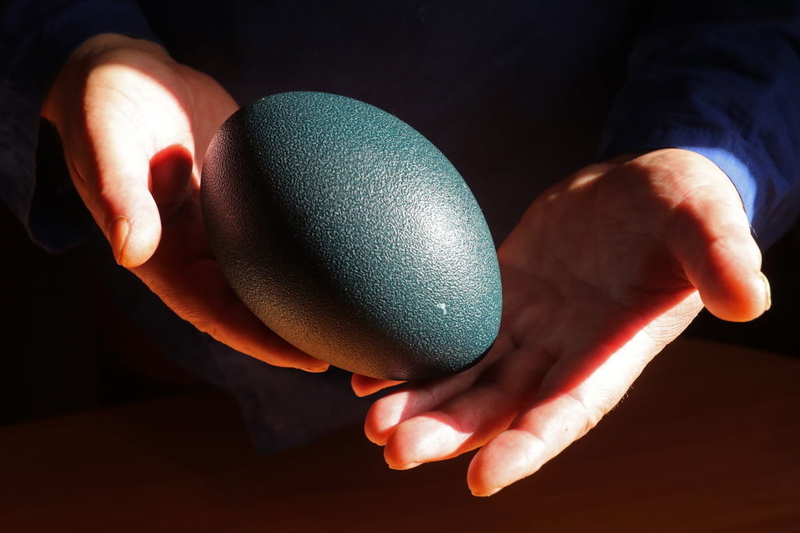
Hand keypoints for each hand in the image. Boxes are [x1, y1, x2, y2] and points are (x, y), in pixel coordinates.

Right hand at [42, 34, 326, 371]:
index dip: (260, 341)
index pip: (215, 314)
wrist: (128, 71)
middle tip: (352, 344)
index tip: (307, 359)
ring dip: (308, 293)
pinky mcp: (242, 195)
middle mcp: (194, 248)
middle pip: (251, 305)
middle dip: (297, 331)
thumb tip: (132, 251)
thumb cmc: (105, 106)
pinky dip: (309, 240)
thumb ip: (119, 194)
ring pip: (269, 272)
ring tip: (360, 309)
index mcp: (160, 254)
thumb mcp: (106, 142)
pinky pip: (278, 225)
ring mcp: (221, 224)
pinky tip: (351, 241)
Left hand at [357, 149, 769, 494]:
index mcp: (613, 347)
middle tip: (393, 450)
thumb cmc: (681, 201)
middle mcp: (564, 351)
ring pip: (470, 380)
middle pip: (501, 407)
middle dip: (450, 432)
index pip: (568, 411)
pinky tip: (369, 372)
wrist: (637, 184)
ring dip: (423, 404)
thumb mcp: (704, 215)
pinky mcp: (499, 296)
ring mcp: (528, 327)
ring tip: (371, 422)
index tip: (483, 480)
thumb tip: (751, 302)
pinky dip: (416, 358)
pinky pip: (455, 337)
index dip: (528, 446)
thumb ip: (721, 256)